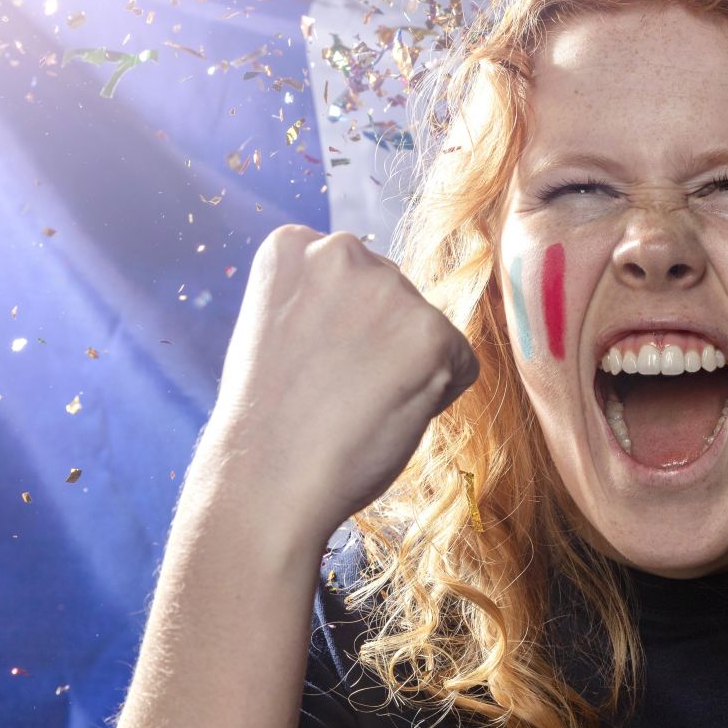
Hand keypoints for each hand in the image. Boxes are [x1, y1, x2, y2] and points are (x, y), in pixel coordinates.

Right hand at [190, 224, 478, 544]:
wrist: (265, 482)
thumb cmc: (269, 420)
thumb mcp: (279, 327)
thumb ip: (325, 299)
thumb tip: (388, 306)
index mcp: (294, 245)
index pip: (352, 276)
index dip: (337, 330)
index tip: (305, 362)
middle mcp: (341, 249)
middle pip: (394, 297)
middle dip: (378, 343)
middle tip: (332, 390)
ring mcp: (389, 288)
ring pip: (427, 331)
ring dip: (409, 369)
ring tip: (354, 405)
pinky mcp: (432, 333)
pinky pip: (462, 365)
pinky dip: (438, 397)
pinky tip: (387, 414)